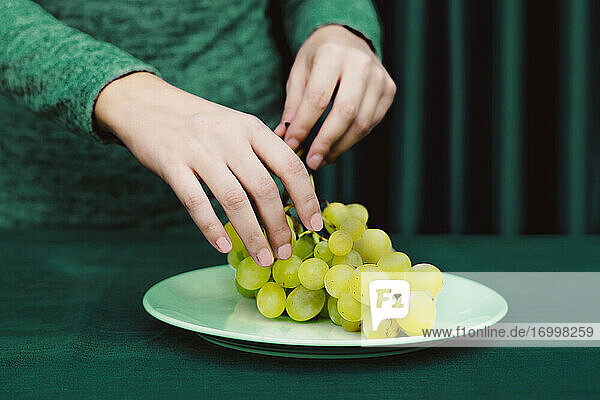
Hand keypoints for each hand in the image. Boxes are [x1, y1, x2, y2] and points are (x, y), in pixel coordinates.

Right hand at [94, 72, 321, 265]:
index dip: (306, 197)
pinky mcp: (172, 164)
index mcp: (252, 128)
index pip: (290, 165)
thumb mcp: (236, 125)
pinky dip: (212, 229)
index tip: (313, 224)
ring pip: (234, 200)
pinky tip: (224, 247)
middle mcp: (229, 138)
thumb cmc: (199, 122)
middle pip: (264, 189)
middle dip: (279, 226)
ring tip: (263, 258)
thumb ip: (262, 152)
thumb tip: (291, 192)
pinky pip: (196, 203)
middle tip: (286, 251)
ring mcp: (200, 151)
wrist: (145, 103)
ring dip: (252, 235)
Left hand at [274, 25, 395, 169]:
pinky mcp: (389, 90)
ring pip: (361, 123)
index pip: (318, 99)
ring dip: (340, 146)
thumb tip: (284, 138)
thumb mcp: (299, 73)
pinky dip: (353, 139)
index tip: (292, 146)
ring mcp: (379, 77)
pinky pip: (372, 123)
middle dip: (326, 142)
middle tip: (311, 161)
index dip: (304, 126)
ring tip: (322, 158)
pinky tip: (337, 146)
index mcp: (332, 55)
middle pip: (345, 113)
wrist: (347, 38)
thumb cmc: (318, 58)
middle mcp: (360, 64)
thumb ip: (293, 106)